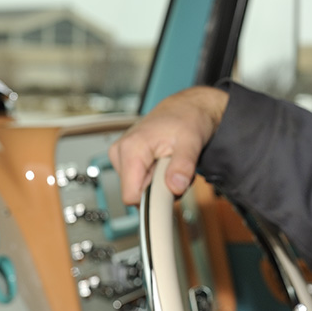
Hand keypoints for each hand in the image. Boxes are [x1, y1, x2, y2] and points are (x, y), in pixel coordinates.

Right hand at [108, 86, 228, 204]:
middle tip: (176, 171)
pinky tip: (166, 165)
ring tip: (172, 164)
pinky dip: (158, 179)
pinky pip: (142, 183)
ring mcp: (122, 157)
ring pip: (140, 190)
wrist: (186, 109)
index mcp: (131, 149)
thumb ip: (183, 166)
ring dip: (161, 185)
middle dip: (161, 190)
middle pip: (137, 194)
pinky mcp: (128, 161)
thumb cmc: (187, 119)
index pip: (131, 195)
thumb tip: (175, 187)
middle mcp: (120, 153)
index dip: (153, 201)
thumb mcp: (191, 142)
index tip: (171, 191)